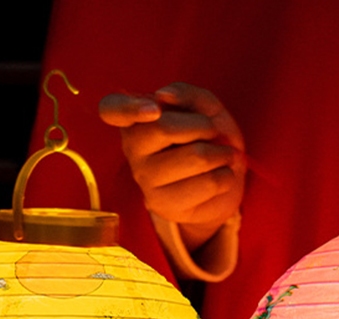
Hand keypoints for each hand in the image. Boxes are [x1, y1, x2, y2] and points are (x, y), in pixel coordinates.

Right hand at [99, 82, 245, 251]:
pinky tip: (222, 177)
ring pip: (194, 157)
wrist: (222, 182)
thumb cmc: (208, 139)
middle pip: (164, 128)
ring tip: (225, 156)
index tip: (154, 109)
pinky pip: (207, 183)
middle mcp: (132, 148)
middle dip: (204, 126)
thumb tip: (164, 95)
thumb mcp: (206, 109)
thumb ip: (188, 94)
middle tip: (214, 132)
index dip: (129, 107)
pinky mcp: (163, 204)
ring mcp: (144, 179)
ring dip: (222, 154)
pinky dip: (226, 176)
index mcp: (136, 118)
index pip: (112, 108)